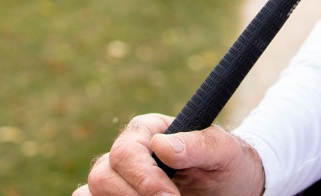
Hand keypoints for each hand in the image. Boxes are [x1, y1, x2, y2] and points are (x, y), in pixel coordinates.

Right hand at [78, 114, 265, 195]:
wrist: (230, 188)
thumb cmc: (227, 165)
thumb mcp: (224, 152)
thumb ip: (199, 144)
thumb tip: (162, 145)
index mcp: (147, 130)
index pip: (126, 152)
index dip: (144, 178)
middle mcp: (126, 152)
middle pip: (102, 175)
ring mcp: (118, 178)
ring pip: (91, 191)